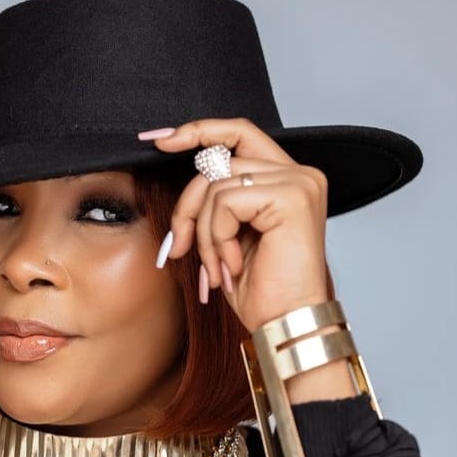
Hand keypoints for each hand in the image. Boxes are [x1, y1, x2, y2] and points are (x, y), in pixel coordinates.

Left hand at [146, 118, 329, 333]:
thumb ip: (215, 201)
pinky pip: (225, 203)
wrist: (285, 326)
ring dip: (203, 234)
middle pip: (216, 161)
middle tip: (180, 247)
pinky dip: (217, 239)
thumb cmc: (261, 292)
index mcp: (286, 179)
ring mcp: (298, 182)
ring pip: (215, 184)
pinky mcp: (291, 197)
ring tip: (217, 268)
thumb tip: (176, 173)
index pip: (237, 133)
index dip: (197, 131)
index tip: (158, 141)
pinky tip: (234, 266)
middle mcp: (299, 173)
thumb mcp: (228, 237)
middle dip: (187, 207)